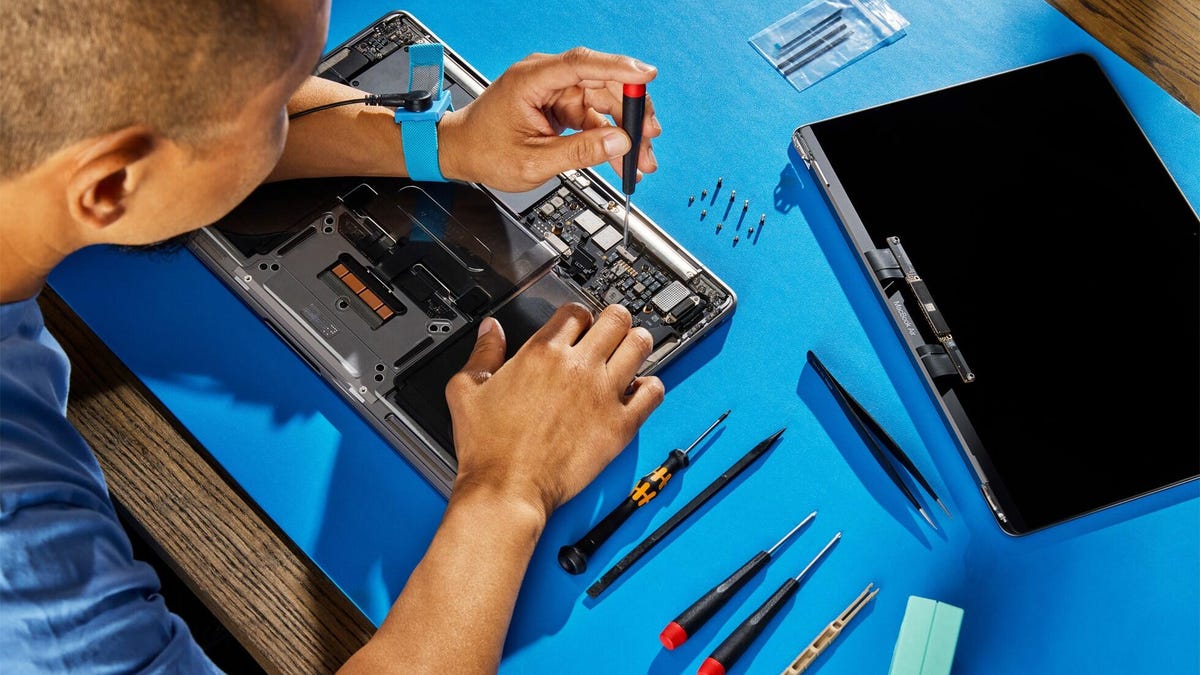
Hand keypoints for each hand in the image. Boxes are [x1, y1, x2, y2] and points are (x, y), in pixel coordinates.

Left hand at [437, 47, 660, 191]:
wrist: (461, 153)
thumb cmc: (484, 151)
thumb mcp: (533, 162)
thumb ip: (579, 152)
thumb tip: (619, 143)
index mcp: (531, 80)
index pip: (582, 64)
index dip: (618, 68)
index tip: (647, 76)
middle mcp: (546, 78)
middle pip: (602, 83)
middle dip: (631, 112)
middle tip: (650, 139)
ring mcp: (555, 91)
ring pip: (604, 102)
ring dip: (626, 129)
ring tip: (641, 159)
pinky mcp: (561, 106)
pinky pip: (594, 117)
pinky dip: (610, 137)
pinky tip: (623, 157)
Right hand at [445, 303, 664, 518]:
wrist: (507, 488)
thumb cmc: (488, 447)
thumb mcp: (466, 389)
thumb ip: (482, 352)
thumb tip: (491, 330)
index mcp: (542, 353)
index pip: (576, 311)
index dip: (580, 315)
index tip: (580, 327)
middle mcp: (577, 367)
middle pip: (615, 318)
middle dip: (615, 320)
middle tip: (612, 332)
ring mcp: (603, 394)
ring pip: (640, 345)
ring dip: (637, 344)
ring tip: (630, 353)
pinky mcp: (620, 424)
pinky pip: (653, 392)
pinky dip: (651, 386)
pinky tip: (639, 391)